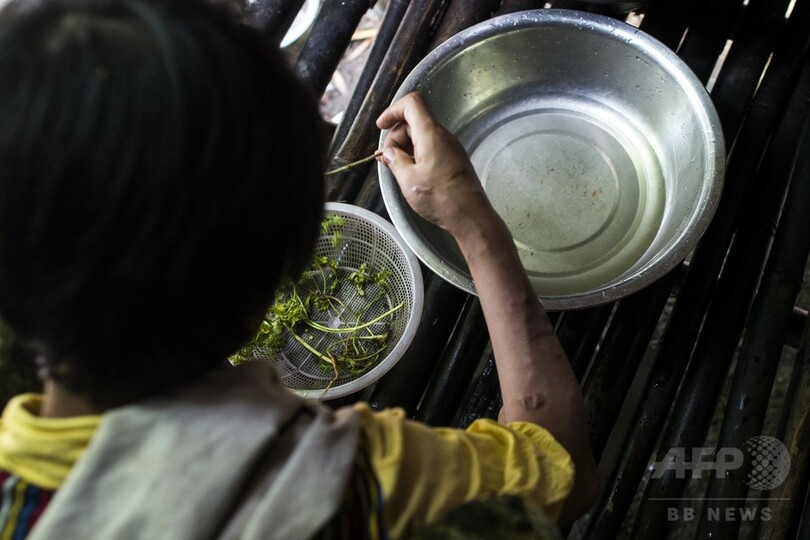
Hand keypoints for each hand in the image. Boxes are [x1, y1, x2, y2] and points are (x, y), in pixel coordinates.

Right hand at [376, 92, 496, 239]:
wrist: (470, 216)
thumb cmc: (441, 198)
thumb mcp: (408, 180)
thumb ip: (396, 161)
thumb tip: (389, 153)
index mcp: (430, 134)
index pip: (411, 103)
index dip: (392, 111)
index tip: (381, 127)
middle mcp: (442, 136)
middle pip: (414, 121)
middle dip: (396, 136)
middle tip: (388, 159)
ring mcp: (450, 147)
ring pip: (421, 136)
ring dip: (405, 148)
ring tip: (397, 169)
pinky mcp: (453, 160)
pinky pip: (431, 148)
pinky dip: (417, 155)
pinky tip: (411, 173)